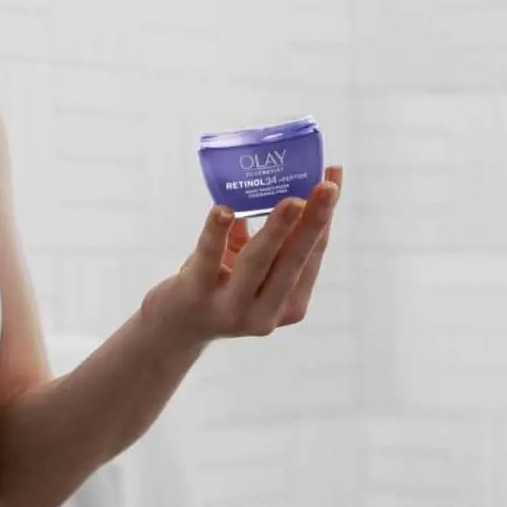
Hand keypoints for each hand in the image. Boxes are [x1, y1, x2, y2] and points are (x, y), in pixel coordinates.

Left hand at [145, 166, 342, 342]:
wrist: (173, 328)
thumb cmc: (219, 287)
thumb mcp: (249, 267)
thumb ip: (268, 238)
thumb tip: (284, 183)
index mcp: (290, 304)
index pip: (313, 255)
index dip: (325, 217)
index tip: (334, 178)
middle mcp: (267, 312)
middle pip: (295, 260)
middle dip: (313, 222)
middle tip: (327, 188)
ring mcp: (232, 308)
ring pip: (258, 263)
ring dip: (277, 229)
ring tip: (292, 202)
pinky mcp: (196, 296)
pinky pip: (209, 258)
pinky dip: (216, 233)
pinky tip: (222, 211)